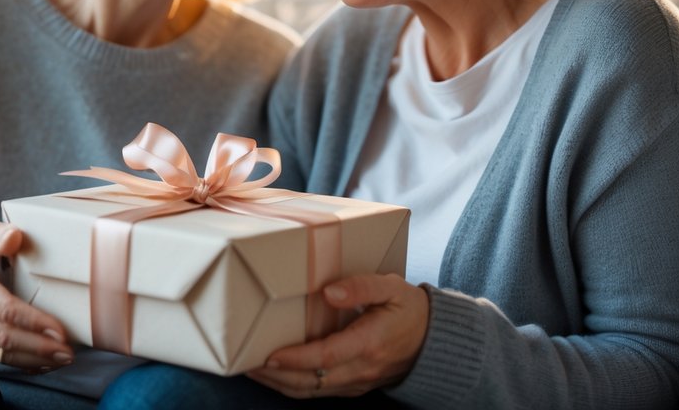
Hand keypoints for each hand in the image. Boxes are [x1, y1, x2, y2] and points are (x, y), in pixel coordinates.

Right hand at [0, 219, 73, 372]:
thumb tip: (14, 238)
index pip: (3, 308)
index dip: (32, 321)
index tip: (59, 330)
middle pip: (3, 336)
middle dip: (38, 347)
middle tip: (68, 352)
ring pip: (0, 353)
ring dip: (34, 359)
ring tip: (63, 358)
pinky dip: (23, 363)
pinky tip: (45, 363)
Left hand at [247, 274, 428, 397]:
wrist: (434, 341)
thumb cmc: (410, 308)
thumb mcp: (392, 287)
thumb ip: (362, 286)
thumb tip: (330, 292)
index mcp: (370, 342)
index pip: (327, 357)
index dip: (296, 358)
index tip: (269, 354)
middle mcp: (362, 368)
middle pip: (312, 380)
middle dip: (276, 375)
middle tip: (244, 361)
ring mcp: (358, 381)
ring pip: (311, 391)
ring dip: (279, 384)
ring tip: (251, 369)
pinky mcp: (354, 386)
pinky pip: (319, 392)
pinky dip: (293, 387)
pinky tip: (275, 375)